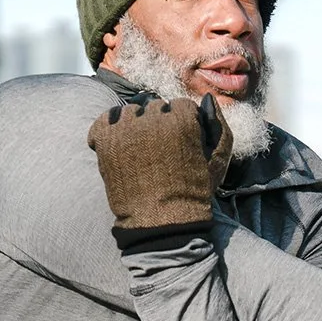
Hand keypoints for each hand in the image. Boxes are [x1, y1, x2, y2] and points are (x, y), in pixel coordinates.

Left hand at [87, 94, 232, 243]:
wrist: (161, 222)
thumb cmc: (192, 192)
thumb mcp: (216, 159)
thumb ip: (217, 125)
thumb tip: (205, 99)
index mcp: (183, 121)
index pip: (179, 105)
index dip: (180, 123)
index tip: (178, 143)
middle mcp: (154, 120)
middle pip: (154, 107)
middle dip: (157, 124)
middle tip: (157, 149)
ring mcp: (127, 130)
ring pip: (130, 111)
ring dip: (134, 124)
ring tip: (138, 149)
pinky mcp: (105, 141)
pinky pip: (105, 119)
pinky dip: (109, 127)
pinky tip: (117, 143)